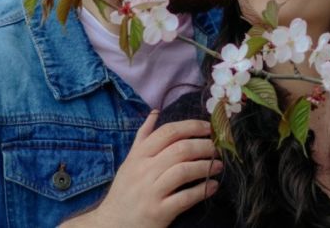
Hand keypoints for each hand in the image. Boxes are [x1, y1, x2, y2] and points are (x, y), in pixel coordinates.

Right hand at [61, 111, 221, 227]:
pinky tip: (212, 187)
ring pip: (184, 171)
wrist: (111, 224)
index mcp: (139, 155)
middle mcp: (144, 171)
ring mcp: (150, 192)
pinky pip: (185, 198)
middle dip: (204, 146)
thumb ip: (143, 137)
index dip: (192, 126)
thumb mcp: (129, 161)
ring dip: (206, 166)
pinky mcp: (158, 212)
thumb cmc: (125, 191)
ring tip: (218, 166)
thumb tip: (155, 112)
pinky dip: (202, 191)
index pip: (168, 132)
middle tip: (217, 148)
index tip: (208, 128)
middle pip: (180, 149)